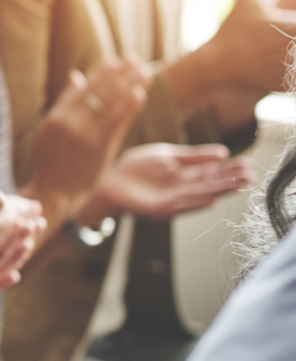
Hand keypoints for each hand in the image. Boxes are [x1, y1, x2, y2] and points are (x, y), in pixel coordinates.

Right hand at [25, 57, 149, 216]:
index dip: (102, 72)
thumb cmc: (51, 161)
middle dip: (120, 74)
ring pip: (111, 103)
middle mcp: (70, 122)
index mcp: (56, 116)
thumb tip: (75, 75)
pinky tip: (140, 94)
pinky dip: (129, 107)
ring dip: (131, 85)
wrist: (53, 192)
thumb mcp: (50, 129)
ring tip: (146, 72)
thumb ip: (64, 102)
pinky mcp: (99, 148)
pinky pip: (117, 123)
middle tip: (137, 59)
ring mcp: (85, 135)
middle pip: (100, 91)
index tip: (117, 61)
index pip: (83, 87)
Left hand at [82, 143, 254, 221]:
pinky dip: (196, 203)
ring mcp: (171, 199)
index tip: (248, 164)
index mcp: (183, 174)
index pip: (210, 171)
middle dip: (230, 180)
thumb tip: (222, 152)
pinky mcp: (159, 208)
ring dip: (219, 191)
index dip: (228, 169)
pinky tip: (211, 200)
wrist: (108, 182)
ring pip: (200, 194)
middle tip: (251, 176)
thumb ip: (193, 155)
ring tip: (238, 186)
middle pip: (210, 184)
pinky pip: (181, 205)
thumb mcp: (167, 155)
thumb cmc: (136, 168)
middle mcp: (181, 188)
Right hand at [211, 0, 295, 94]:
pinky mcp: (289, 85)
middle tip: (287, 38)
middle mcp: (295, 46)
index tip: (291, 19)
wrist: (214, 69)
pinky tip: (281, 65)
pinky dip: (292, 72)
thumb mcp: (248, 2)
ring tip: (285, 50)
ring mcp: (292, 67)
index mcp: (294, 24)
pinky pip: (295, 78)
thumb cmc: (231, 33)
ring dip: (295, 54)